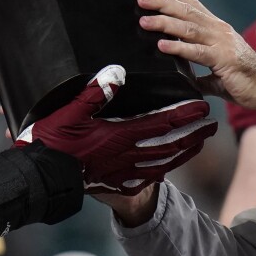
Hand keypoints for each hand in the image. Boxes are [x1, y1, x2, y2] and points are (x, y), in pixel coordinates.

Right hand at [17, 65, 216, 195]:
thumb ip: (94, 92)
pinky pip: (147, 178)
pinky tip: (169, 167)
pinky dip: (163, 171)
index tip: (203, 107)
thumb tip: (117, 71)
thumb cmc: (53, 142)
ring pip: (163, 162)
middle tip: (212, 125)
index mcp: (119, 135)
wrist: (42, 178)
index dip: (184, 114)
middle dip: (193, 133)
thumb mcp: (69, 112)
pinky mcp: (115, 183)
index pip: (161, 122)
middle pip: (169, 144)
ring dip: (183, 152)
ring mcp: (123, 172)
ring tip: (199, 143)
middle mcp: (127, 155)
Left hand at [138, 0, 255, 116]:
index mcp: (218, 30)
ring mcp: (222, 43)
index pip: (194, 5)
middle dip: (162, 3)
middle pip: (187, 11)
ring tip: (145, 21)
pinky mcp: (224, 59)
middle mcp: (219, 31)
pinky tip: (162, 45)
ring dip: (164, 23)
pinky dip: (178, 48)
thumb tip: (184, 76)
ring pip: (189, 28)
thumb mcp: (217, 72)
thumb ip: (200, 71)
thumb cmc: (247, 81)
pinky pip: (197, 52)